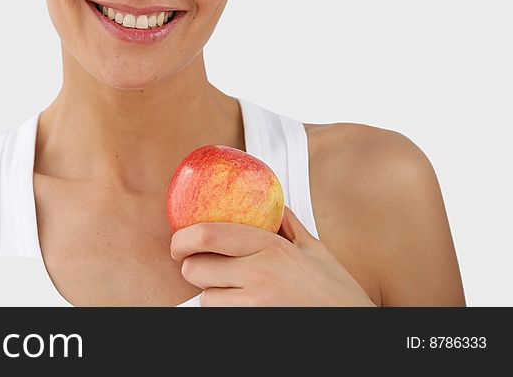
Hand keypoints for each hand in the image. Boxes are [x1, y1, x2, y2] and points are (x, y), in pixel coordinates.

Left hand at [170, 206, 375, 305]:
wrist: (357, 332)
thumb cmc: (338, 295)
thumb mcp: (316, 251)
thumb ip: (288, 224)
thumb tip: (271, 202)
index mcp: (272, 248)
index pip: (209, 234)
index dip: (183, 238)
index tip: (178, 242)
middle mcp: (259, 276)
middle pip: (196, 268)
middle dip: (193, 268)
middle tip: (202, 267)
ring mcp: (255, 306)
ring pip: (206, 298)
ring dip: (212, 294)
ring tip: (233, 291)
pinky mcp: (253, 325)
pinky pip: (221, 317)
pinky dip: (225, 312)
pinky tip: (243, 307)